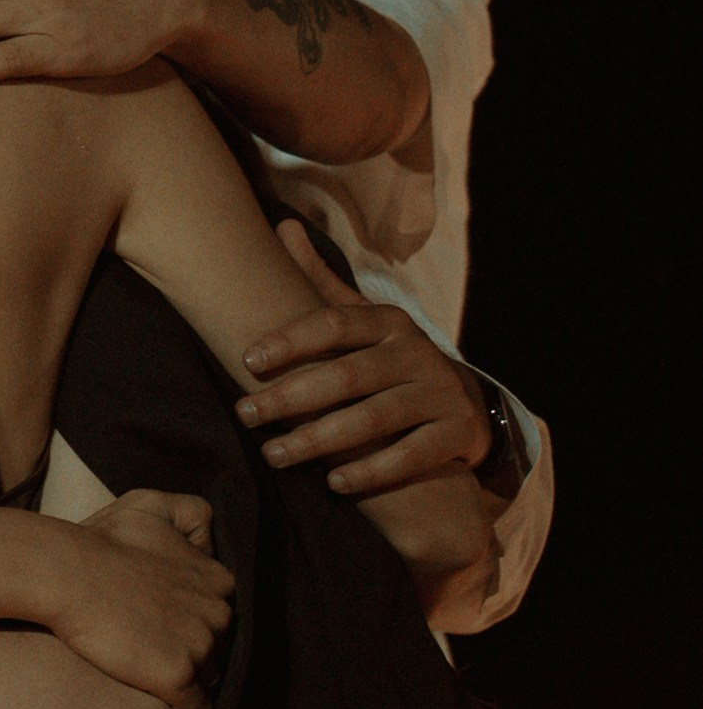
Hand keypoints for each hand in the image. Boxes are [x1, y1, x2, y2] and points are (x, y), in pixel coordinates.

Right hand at [48, 492, 231, 708]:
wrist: (65, 573)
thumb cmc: (100, 541)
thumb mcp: (150, 506)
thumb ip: (189, 513)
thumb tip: (206, 540)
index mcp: (218, 579)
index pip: (219, 615)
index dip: (194, 623)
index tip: (168, 627)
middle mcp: (220, 613)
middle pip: (220, 649)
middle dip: (196, 654)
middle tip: (159, 654)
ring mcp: (201, 647)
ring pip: (210, 679)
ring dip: (190, 684)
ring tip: (159, 683)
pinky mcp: (177, 677)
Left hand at [236, 222, 491, 493]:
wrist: (463, 403)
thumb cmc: (390, 359)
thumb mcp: (363, 320)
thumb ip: (321, 282)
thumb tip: (282, 226)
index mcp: (388, 322)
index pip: (334, 323)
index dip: (290, 340)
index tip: (246, 360)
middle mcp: (416, 353)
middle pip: (347, 376)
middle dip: (291, 396)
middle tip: (245, 414)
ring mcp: (439, 393)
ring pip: (373, 419)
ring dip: (319, 440)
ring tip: (274, 454)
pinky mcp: (456, 433)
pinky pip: (410, 456)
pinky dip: (371, 471)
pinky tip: (333, 483)